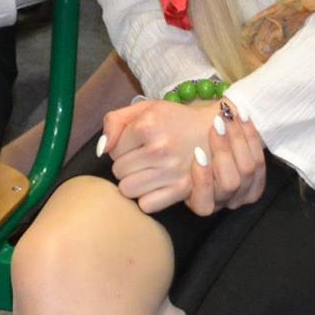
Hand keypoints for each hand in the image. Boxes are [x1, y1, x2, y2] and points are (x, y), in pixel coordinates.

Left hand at [100, 96, 266, 214]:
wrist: (212, 130)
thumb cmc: (174, 120)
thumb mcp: (144, 109)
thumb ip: (115, 122)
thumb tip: (102, 150)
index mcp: (147, 125)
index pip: (113, 151)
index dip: (121, 148)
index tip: (136, 144)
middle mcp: (159, 148)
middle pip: (118, 172)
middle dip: (126, 166)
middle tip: (142, 159)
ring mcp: (171, 171)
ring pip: (128, 190)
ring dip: (134, 183)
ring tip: (148, 171)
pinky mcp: (182, 189)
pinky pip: (147, 205)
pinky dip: (147, 198)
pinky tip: (156, 185)